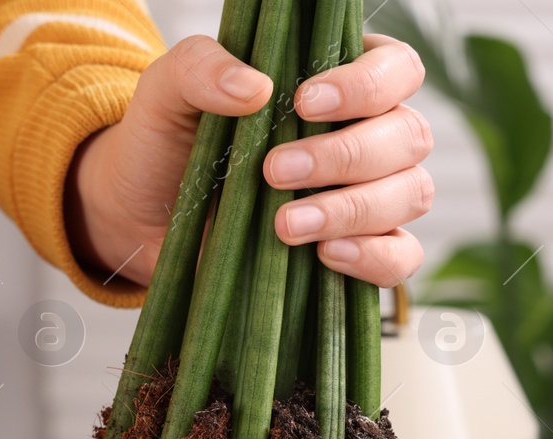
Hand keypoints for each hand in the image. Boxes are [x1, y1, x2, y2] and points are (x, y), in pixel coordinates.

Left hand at [68, 32, 431, 288]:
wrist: (142, 217)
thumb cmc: (167, 144)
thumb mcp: (167, 91)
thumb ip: (201, 67)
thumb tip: (255, 87)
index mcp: (338, 82)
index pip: (395, 68)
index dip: (367, 84)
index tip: (303, 103)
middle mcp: (367, 136)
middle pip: (409, 135)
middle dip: (346, 155)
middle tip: (275, 171)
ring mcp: (370, 197)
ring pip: (411, 194)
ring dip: (353, 209)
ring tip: (285, 224)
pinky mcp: (359, 254)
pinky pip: (400, 258)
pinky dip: (373, 258)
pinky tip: (324, 254)